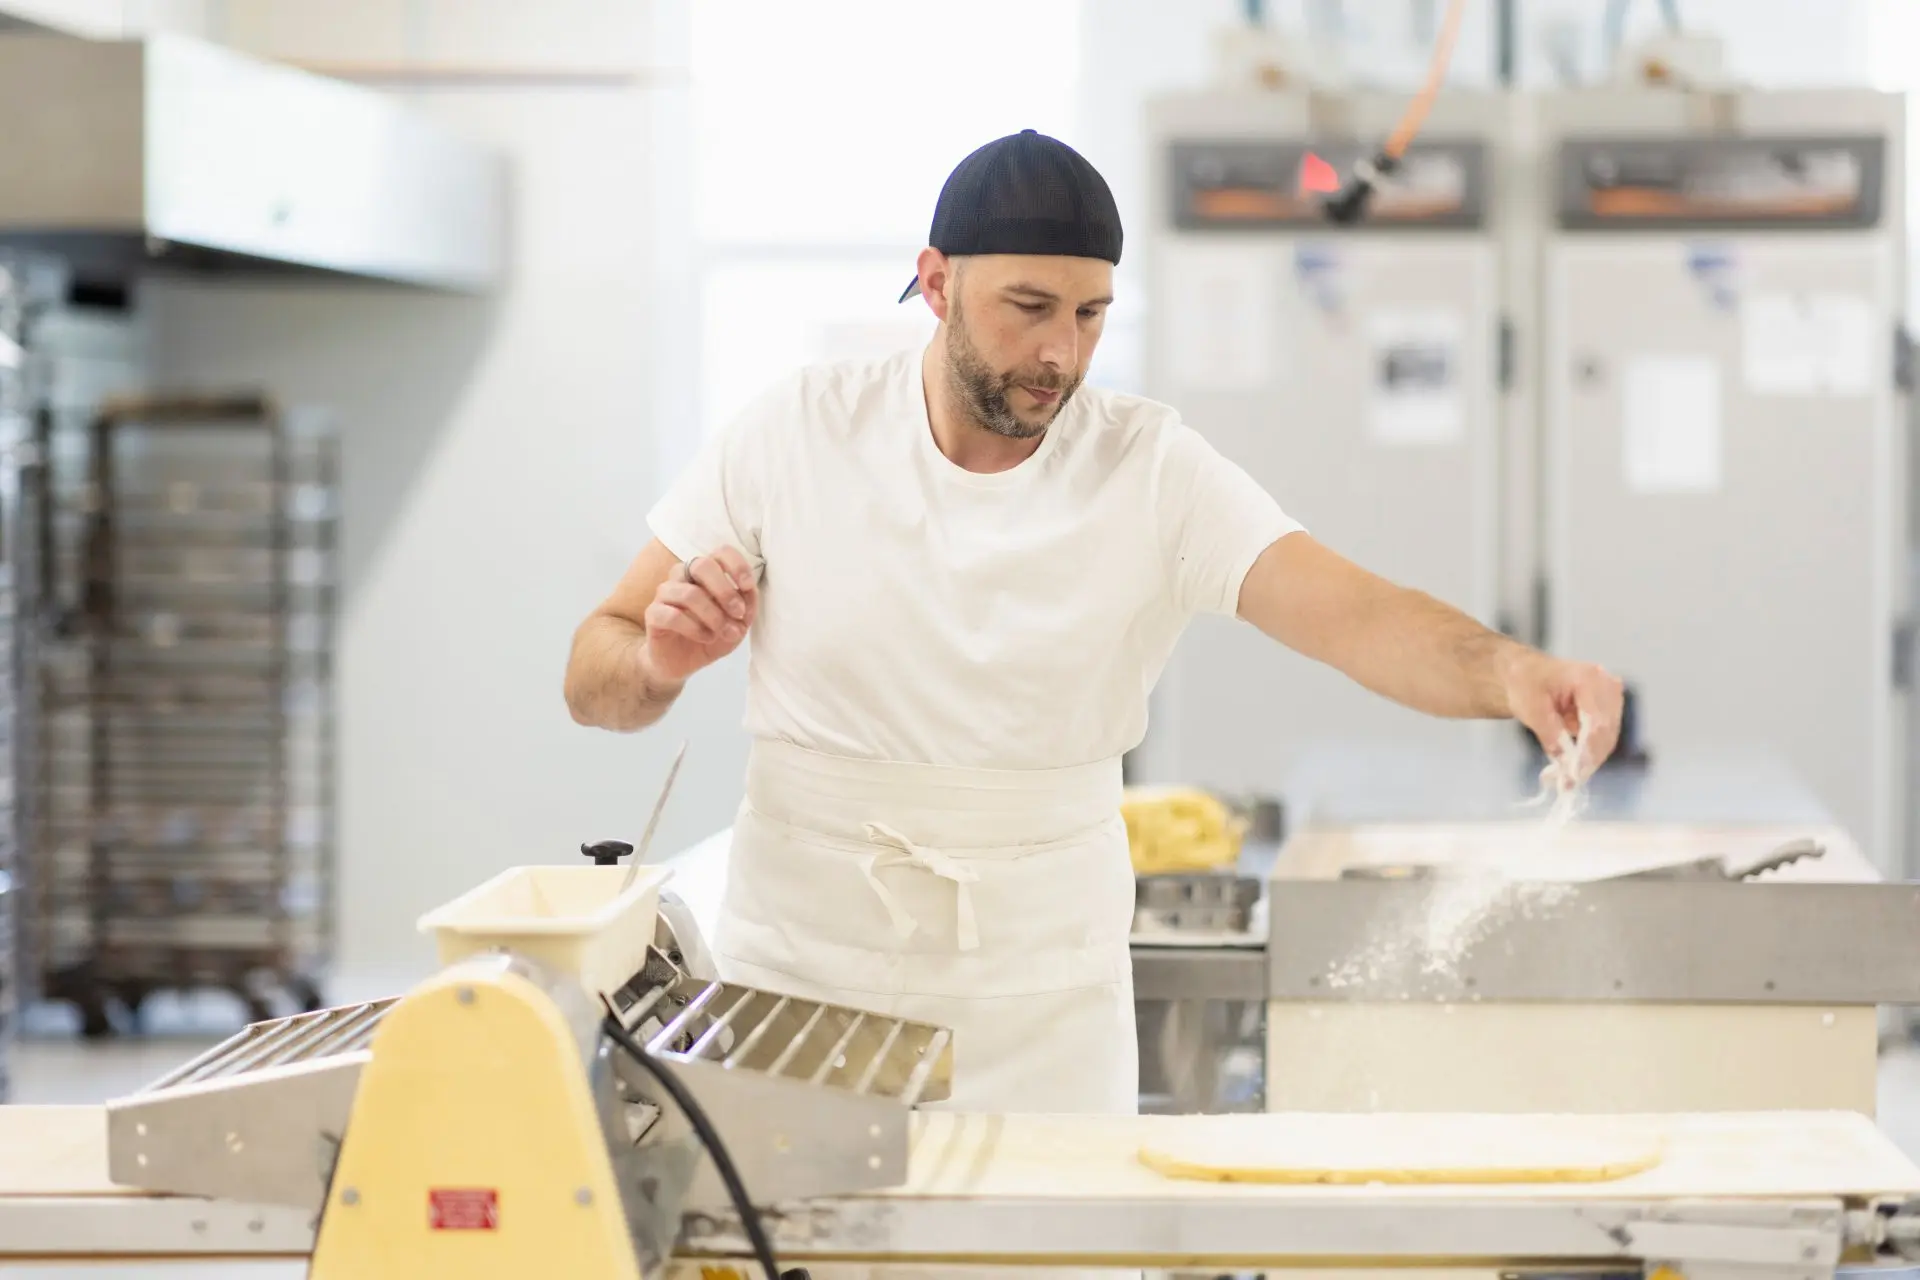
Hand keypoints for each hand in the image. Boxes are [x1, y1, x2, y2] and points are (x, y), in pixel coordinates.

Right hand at [642, 547, 758, 683]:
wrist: (681, 663)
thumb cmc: (710, 636)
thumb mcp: (738, 624)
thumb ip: (747, 605)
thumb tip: (749, 590)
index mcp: (706, 573)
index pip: (721, 552)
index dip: (737, 565)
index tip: (747, 587)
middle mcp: (683, 577)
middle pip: (701, 565)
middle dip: (725, 591)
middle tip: (738, 613)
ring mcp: (665, 593)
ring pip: (689, 593)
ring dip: (713, 615)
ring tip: (724, 632)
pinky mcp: (653, 614)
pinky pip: (673, 615)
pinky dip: (695, 628)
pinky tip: (706, 637)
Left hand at [1502, 650, 1624, 779]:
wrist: (1527, 673)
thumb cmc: (1526, 682)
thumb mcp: (1530, 707)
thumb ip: (1548, 733)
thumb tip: (1564, 761)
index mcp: (1589, 678)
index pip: (1597, 721)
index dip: (1587, 750)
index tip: (1574, 774)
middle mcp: (1607, 688)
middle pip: (1606, 734)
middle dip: (1586, 762)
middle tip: (1565, 784)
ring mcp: (1610, 702)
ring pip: (1606, 742)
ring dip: (1586, 764)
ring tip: (1562, 782)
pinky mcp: (1607, 716)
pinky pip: (1600, 743)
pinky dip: (1585, 758)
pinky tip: (1566, 772)